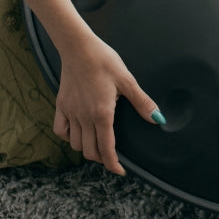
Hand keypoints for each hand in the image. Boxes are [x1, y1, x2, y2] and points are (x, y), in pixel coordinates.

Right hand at [52, 36, 159, 174]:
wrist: (78, 47)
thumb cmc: (104, 61)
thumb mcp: (127, 80)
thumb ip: (142, 102)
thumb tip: (158, 119)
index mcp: (102, 113)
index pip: (106, 149)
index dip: (113, 164)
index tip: (120, 171)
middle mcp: (84, 117)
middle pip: (90, 151)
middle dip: (102, 158)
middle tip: (111, 156)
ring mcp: (71, 112)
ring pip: (76, 144)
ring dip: (87, 148)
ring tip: (97, 144)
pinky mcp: (61, 105)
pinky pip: (61, 130)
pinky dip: (68, 136)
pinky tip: (78, 132)